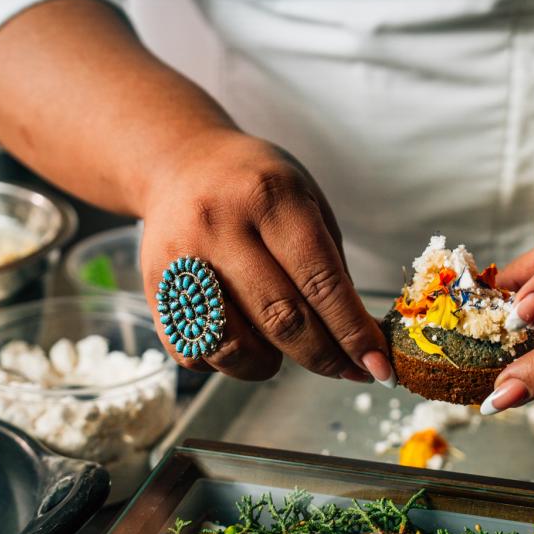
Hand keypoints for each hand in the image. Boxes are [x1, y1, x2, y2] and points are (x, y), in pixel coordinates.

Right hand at [139, 130, 394, 383]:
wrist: (178, 162)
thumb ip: (330, 267)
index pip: (319, 281)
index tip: (378, 367)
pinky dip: (227, 363)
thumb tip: (359, 342)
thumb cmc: (257, 188)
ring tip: (284, 352)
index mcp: (269, 196)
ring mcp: (181, 259)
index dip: (353, 332)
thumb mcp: (306, 201)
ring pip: (233, 346)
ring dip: (270, 366)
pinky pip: (195, 354)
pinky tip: (241, 340)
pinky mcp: (154, 289)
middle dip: (324, 357)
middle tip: (348, 371)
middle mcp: (219, 225)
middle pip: (280, 318)